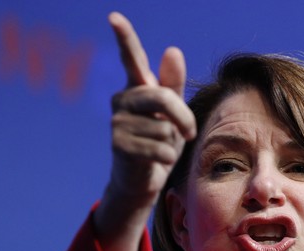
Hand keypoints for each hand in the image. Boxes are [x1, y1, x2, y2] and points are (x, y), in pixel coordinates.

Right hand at [107, 12, 195, 207]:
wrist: (142, 179)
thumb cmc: (159, 142)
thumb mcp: (173, 114)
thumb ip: (173, 85)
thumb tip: (172, 50)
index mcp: (137, 88)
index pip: (131, 58)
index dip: (124, 37)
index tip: (114, 17)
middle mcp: (123, 100)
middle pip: (162, 98)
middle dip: (183, 118)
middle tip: (189, 132)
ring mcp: (117, 122)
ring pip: (164, 128)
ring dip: (171, 144)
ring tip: (158, 149)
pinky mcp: (118, 144)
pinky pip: (159, 148)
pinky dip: (165, 158)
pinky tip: (153, 161)